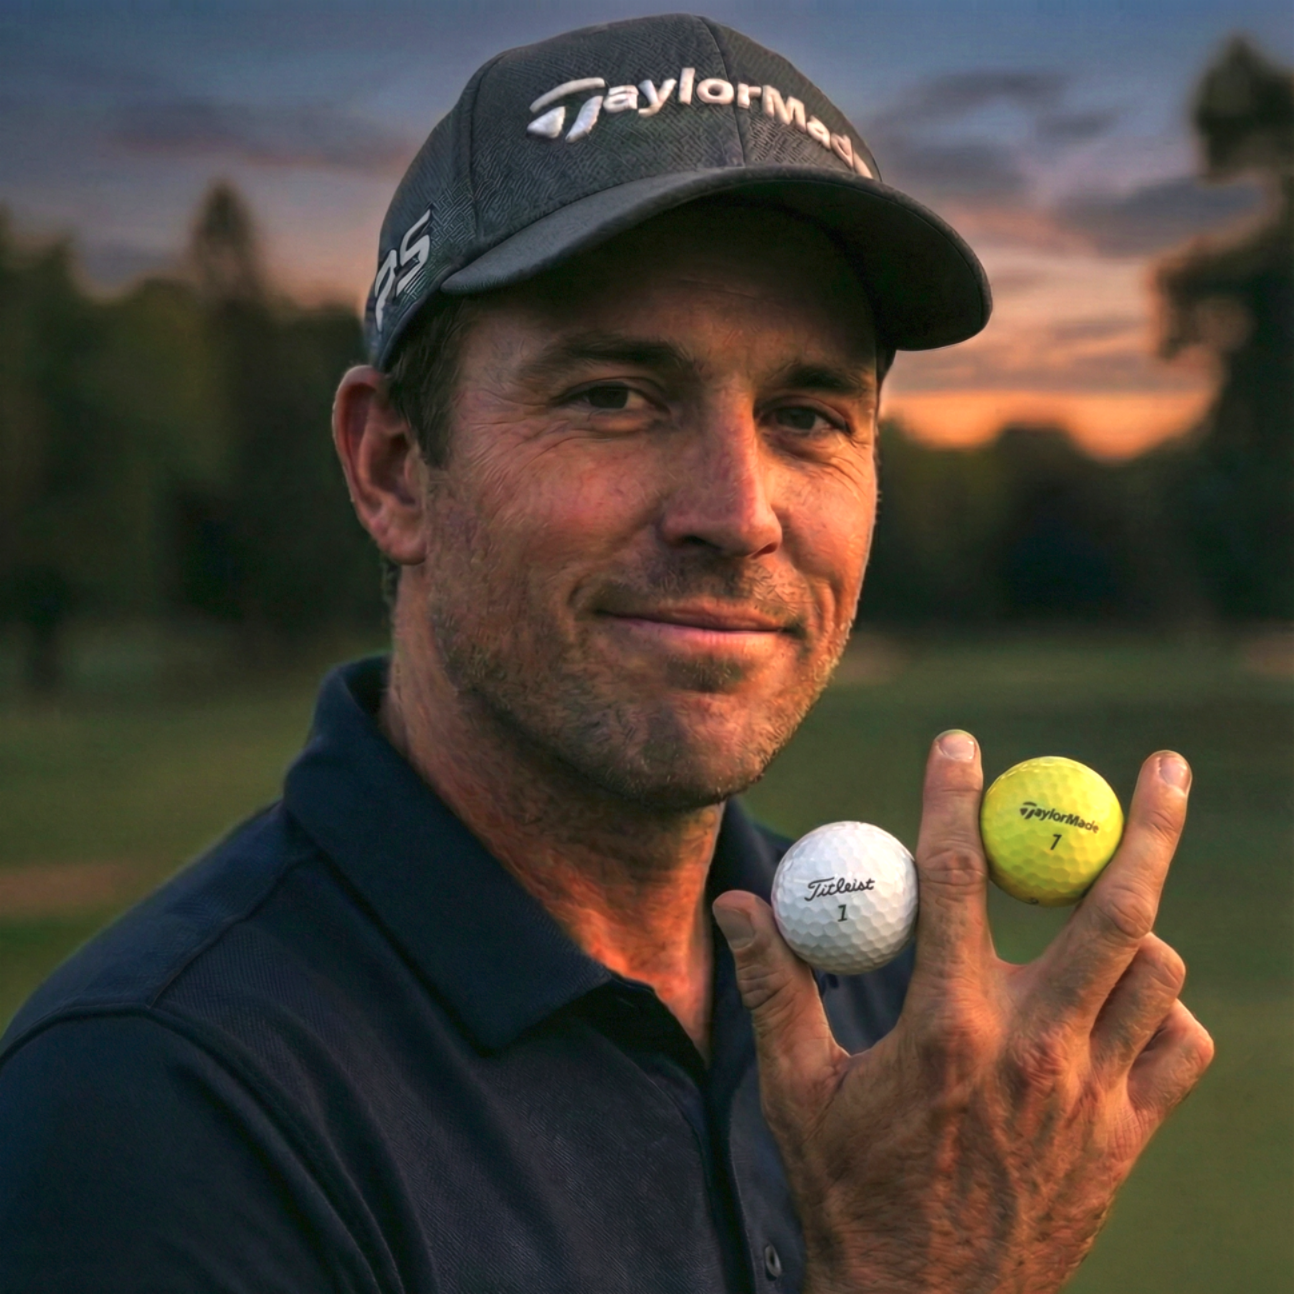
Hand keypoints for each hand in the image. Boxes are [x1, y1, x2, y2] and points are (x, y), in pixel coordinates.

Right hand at [712, 732, 1213, 1293]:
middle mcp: (1034, 1050)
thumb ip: (773, 987)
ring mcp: (1092, 1097)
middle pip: (1114, 910)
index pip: (959, 879)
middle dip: (1146, 826)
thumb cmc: (851, 1194)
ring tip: (1104, 906)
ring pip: (1157, 973)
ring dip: (1138, 925)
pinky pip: (1177, 1048)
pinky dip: (1163, 1010)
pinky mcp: (1124, 1140)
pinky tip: (1121, 1004)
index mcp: (947, 1027)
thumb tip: (735, 904)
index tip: (962, 745)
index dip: (955, 797)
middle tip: (1164, 766)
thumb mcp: (796, 1090)